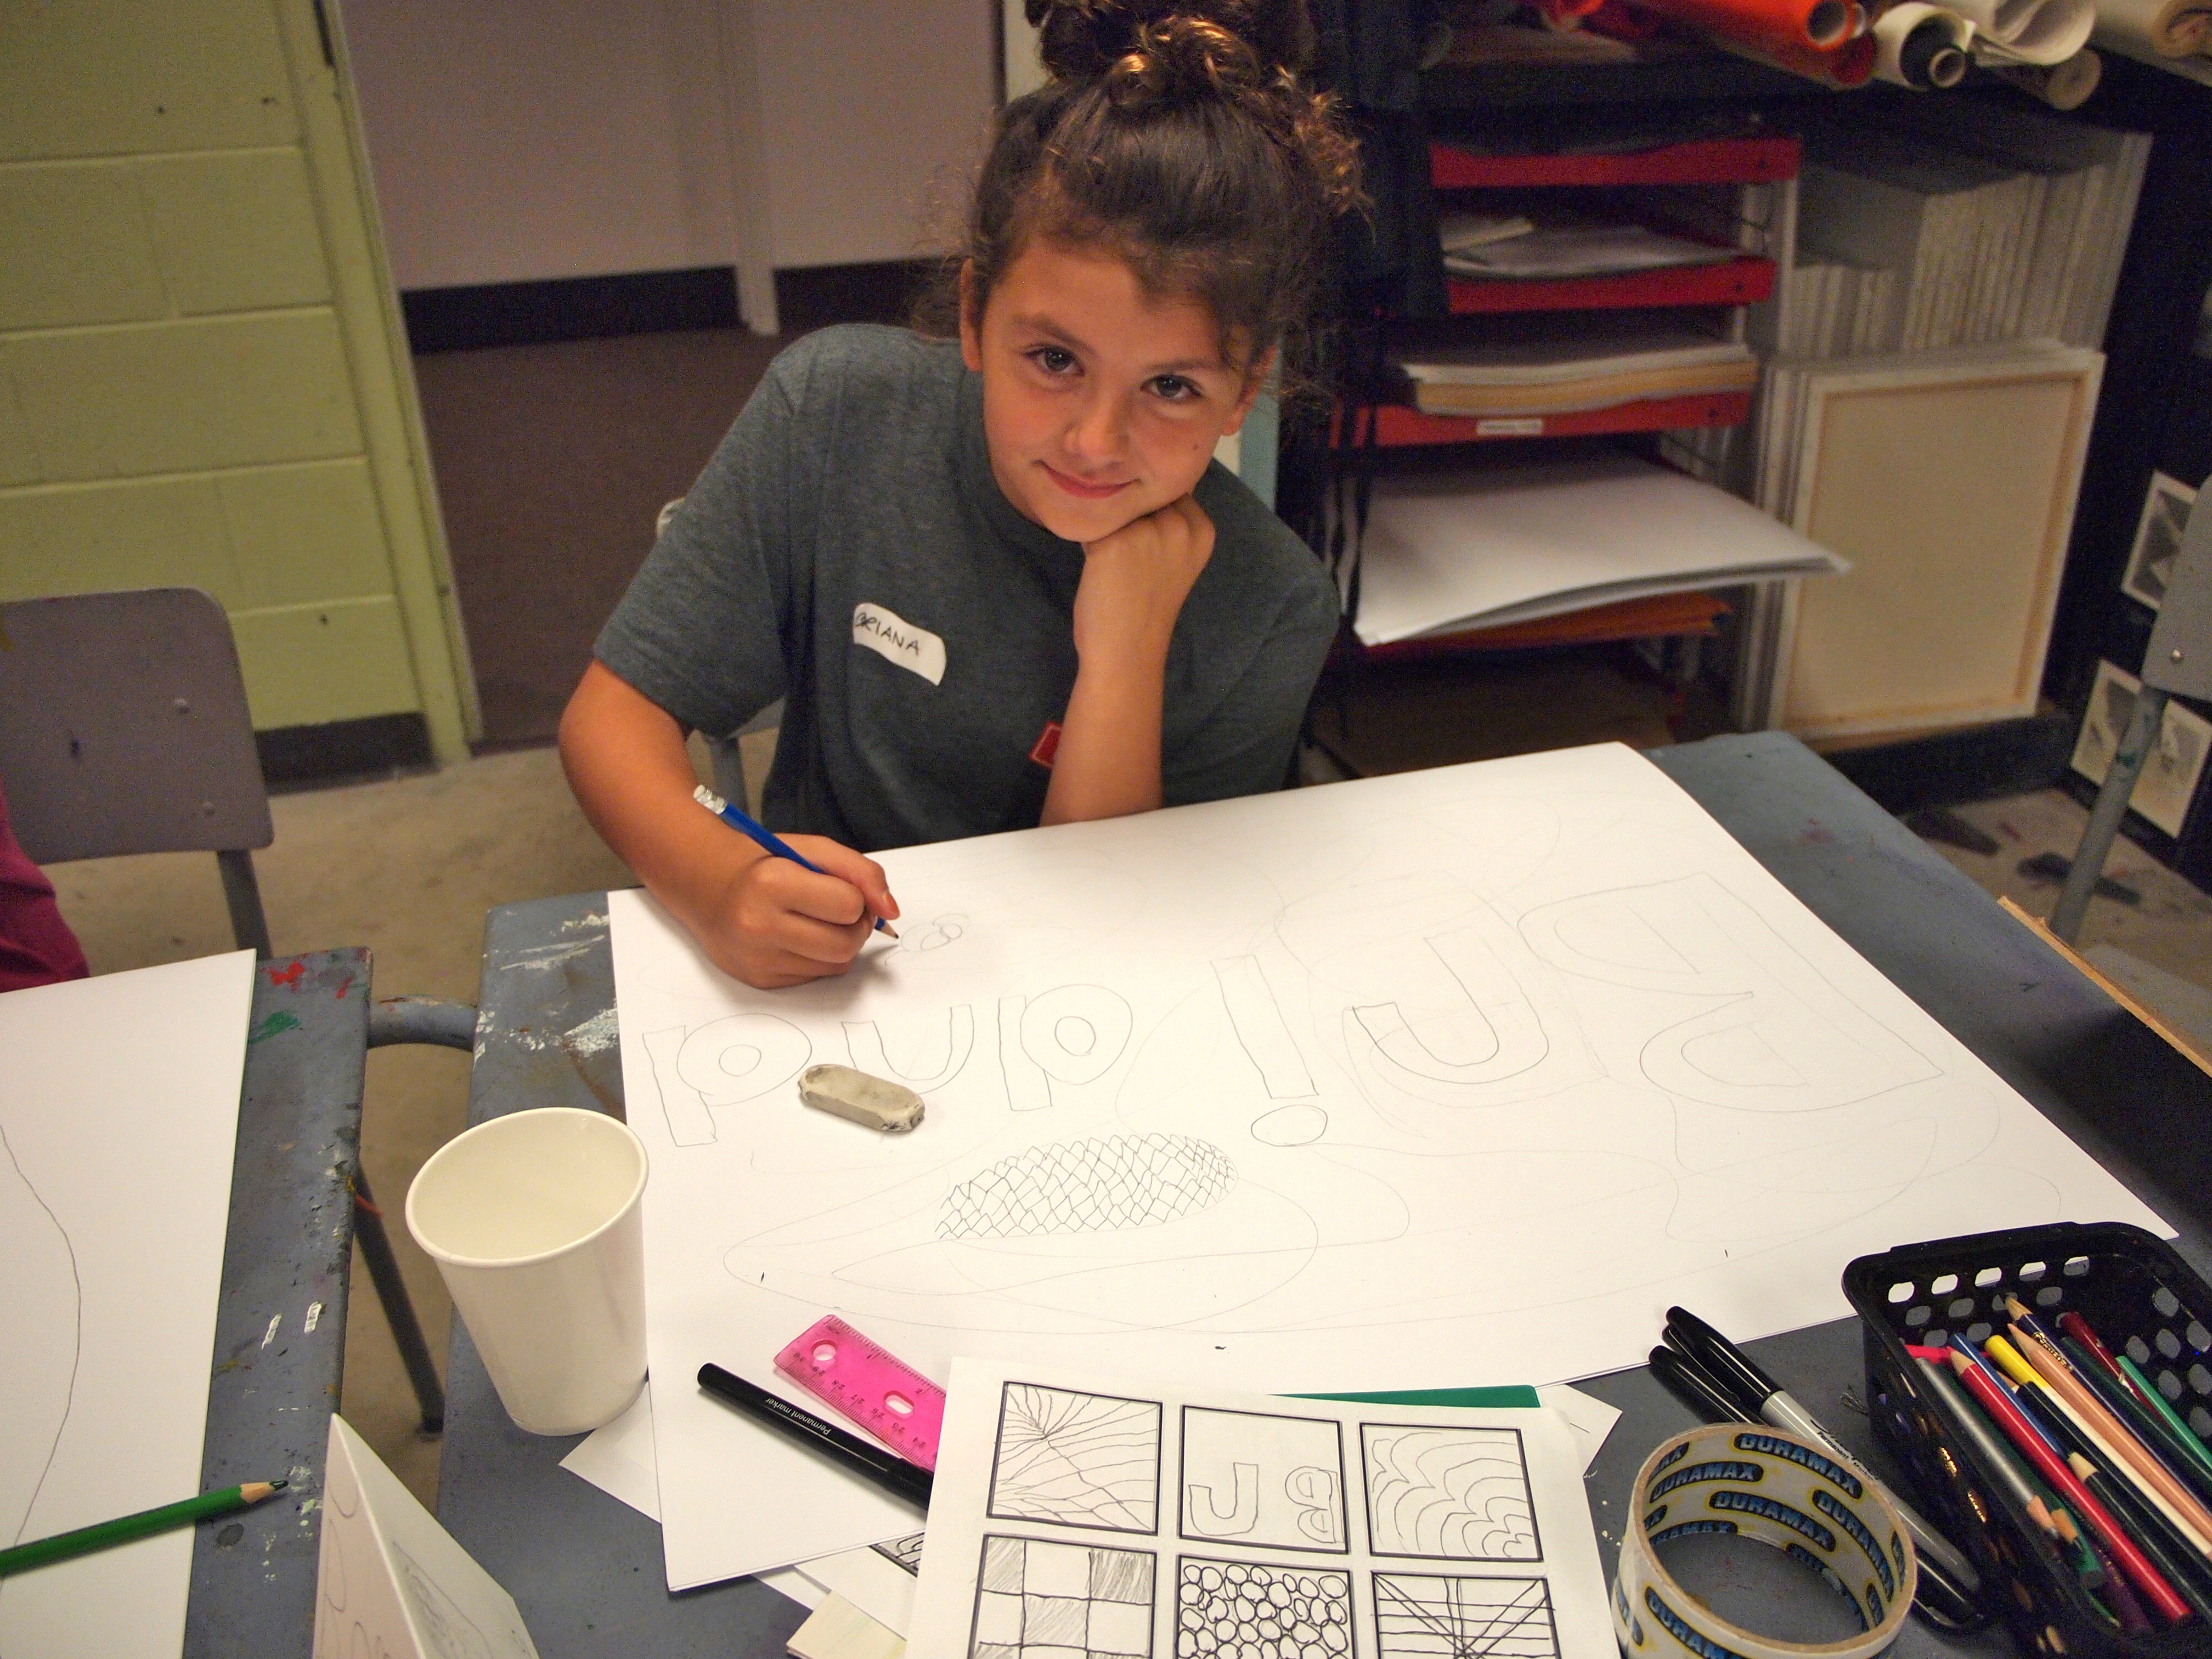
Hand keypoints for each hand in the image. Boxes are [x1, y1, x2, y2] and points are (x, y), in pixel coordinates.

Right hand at [695, 835, 900, 989]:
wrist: (707, 886)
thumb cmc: (767, 863)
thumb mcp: (813, 850)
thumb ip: (860, 872)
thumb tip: (891, 911)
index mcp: (773, 882)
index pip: (850, 905)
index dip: (857, 896)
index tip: (841, 888)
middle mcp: (760, 924)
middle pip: (846, 943)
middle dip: (856, 926)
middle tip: (839, 910)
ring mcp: (758, 957)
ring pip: (836, 965)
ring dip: (841, 944)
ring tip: (818, 922)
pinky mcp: (759, 980)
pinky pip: (815, 977)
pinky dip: (819, 959)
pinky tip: (797, 938)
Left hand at [1071, 495, 1214, 667]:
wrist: (1127, 652)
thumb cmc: (1147, 606)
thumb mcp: (1175, 558)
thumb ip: (1171, 522)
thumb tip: (1146, 483)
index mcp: (1201, 528)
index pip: (1169, 489)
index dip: (1151, 508)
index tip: (1146, 539)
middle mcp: (1179, 525)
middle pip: (1141, 494)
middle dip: (1128, 513)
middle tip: (1126, 553)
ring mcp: (1147, 532)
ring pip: (1115, 505)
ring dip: (1106, 524)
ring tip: (1111, 560)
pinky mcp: (1113, 543)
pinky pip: (1089, 522)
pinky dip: (1086, 540)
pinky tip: (1096, 565)